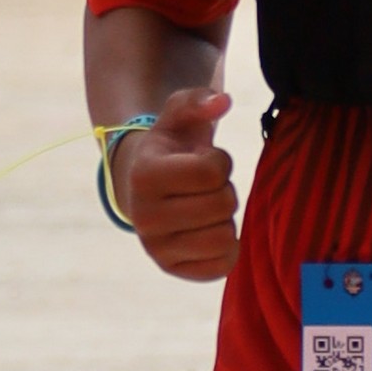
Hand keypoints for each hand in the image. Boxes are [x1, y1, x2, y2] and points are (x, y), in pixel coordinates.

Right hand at [114, 84, 237, 280]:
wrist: (145, 189)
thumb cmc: (171, 149)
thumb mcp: (178, 116)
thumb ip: (198, 100)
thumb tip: (223, 101)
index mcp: (144, 175)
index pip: (212, 171)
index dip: (219, 162)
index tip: (202, 160)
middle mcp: (145, 217)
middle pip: (223, 204)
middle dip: (224, 189)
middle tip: (204, 186)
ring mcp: (157, 248)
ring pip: (226, 237)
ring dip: (225, 218)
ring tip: (205, 207)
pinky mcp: (173, 270)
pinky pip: (224, 264)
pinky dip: (226, 246)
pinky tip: (208, 230)